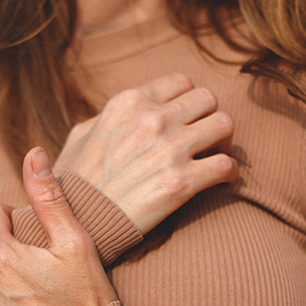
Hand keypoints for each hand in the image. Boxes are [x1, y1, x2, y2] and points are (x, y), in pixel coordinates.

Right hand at [54, 73, 238, 234]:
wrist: (79, 223)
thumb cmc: (76, 182)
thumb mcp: (81, 137)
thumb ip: (105, 119)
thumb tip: (123, 116)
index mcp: (129, 102)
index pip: (181, 82)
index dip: (188, 101)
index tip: (186, 120)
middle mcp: (152, 119)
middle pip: (208, 99)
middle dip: (209, 118)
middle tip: (205, 140)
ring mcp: (169, 149)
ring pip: (224, 125)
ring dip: (223, 142)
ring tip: (214, 157)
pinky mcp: (182, 182)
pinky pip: (226, 165)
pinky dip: (230, 172)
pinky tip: (221, 180)